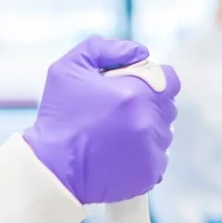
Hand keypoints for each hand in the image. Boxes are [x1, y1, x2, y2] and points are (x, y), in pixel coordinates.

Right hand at [22, 37, 181, 205]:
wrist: (52, 169)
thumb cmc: (58, 118)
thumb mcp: (68, 68)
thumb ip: (104, 49)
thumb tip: (141, 52)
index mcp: (135, 92)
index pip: (169, 80)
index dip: (153, 81)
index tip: (133, 88)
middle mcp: (149, 121)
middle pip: (167, 107)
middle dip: (148, 106)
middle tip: (119, 114)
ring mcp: (152, 150)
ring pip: (163, 134)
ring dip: (146, 132)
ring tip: (115, 137)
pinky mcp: (150, 174)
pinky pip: (158, 160)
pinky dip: (143, 157)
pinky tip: (118, 156)